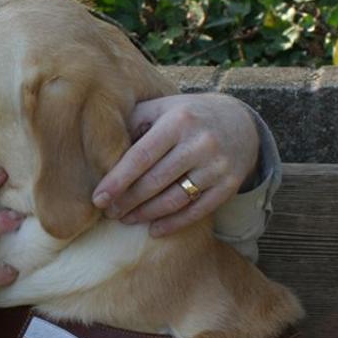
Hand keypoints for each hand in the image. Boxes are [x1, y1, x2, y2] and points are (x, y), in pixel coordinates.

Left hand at [91, 93, 259, 236]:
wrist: (240, 122)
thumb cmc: (185, 116)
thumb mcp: (160, 109)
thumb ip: (132, 124)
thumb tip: (99, 149)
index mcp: (178, 121)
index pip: (141, 156)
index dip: (117, 180)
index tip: (98, 198)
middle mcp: (200, 143)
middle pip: (156, 181)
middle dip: (128, 201)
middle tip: (108, 212)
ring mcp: (217, 166)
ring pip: (175, 199)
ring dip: (146, 214)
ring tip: (126, 219)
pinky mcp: (230, 184)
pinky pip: (197, 211)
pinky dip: (173, 224)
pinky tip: (153, 229)